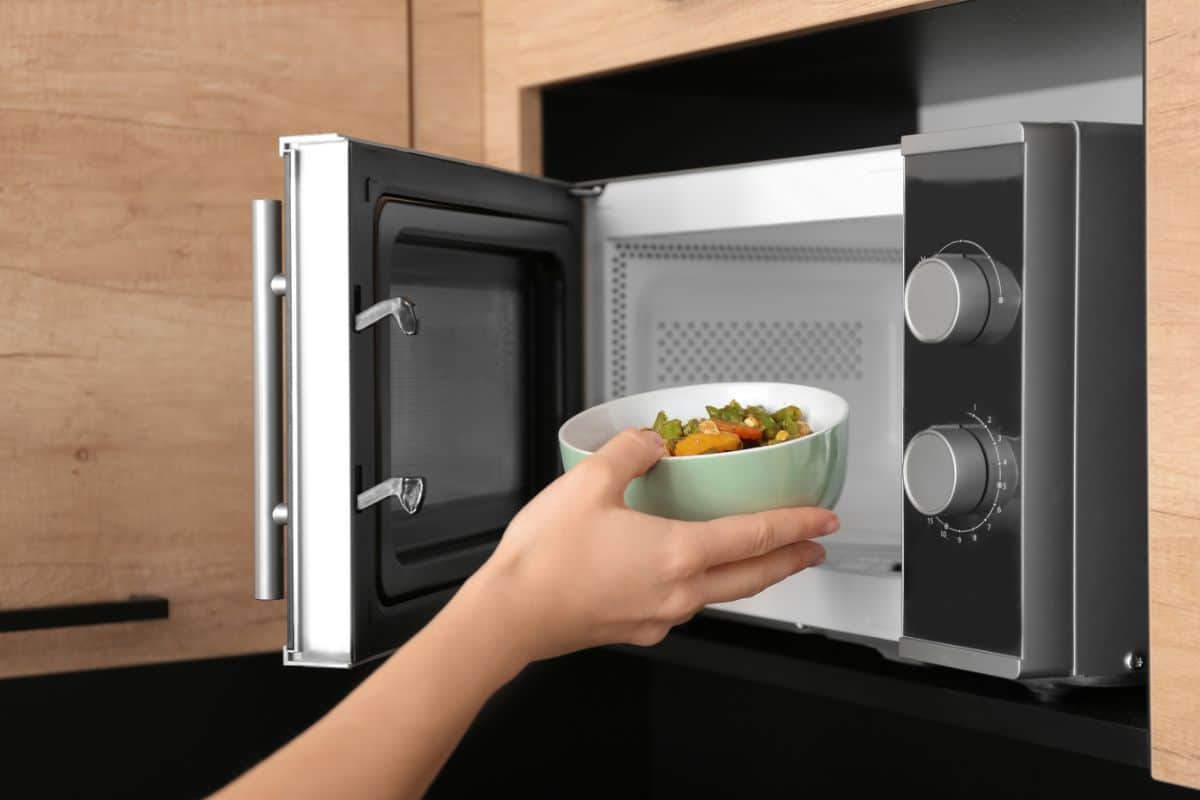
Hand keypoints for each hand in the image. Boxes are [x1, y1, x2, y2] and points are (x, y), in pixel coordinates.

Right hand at [454, 428, 838, 666]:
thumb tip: (650, 440)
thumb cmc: (545, 559)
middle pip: (754, 577)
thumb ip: (629, 451)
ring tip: (763, 560)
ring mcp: (659, 616)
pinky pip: (685, 606)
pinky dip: (706, 587)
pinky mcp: (636, 629)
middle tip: (815, 548)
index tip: (825, 519)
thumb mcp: (589, 482)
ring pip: (722, 594)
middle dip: (791, 559)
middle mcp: (678, 592)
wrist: (510, 614)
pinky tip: (689, 575)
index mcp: (677, 553)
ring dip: (752, 576)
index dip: (797, 524)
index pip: (757, 536)